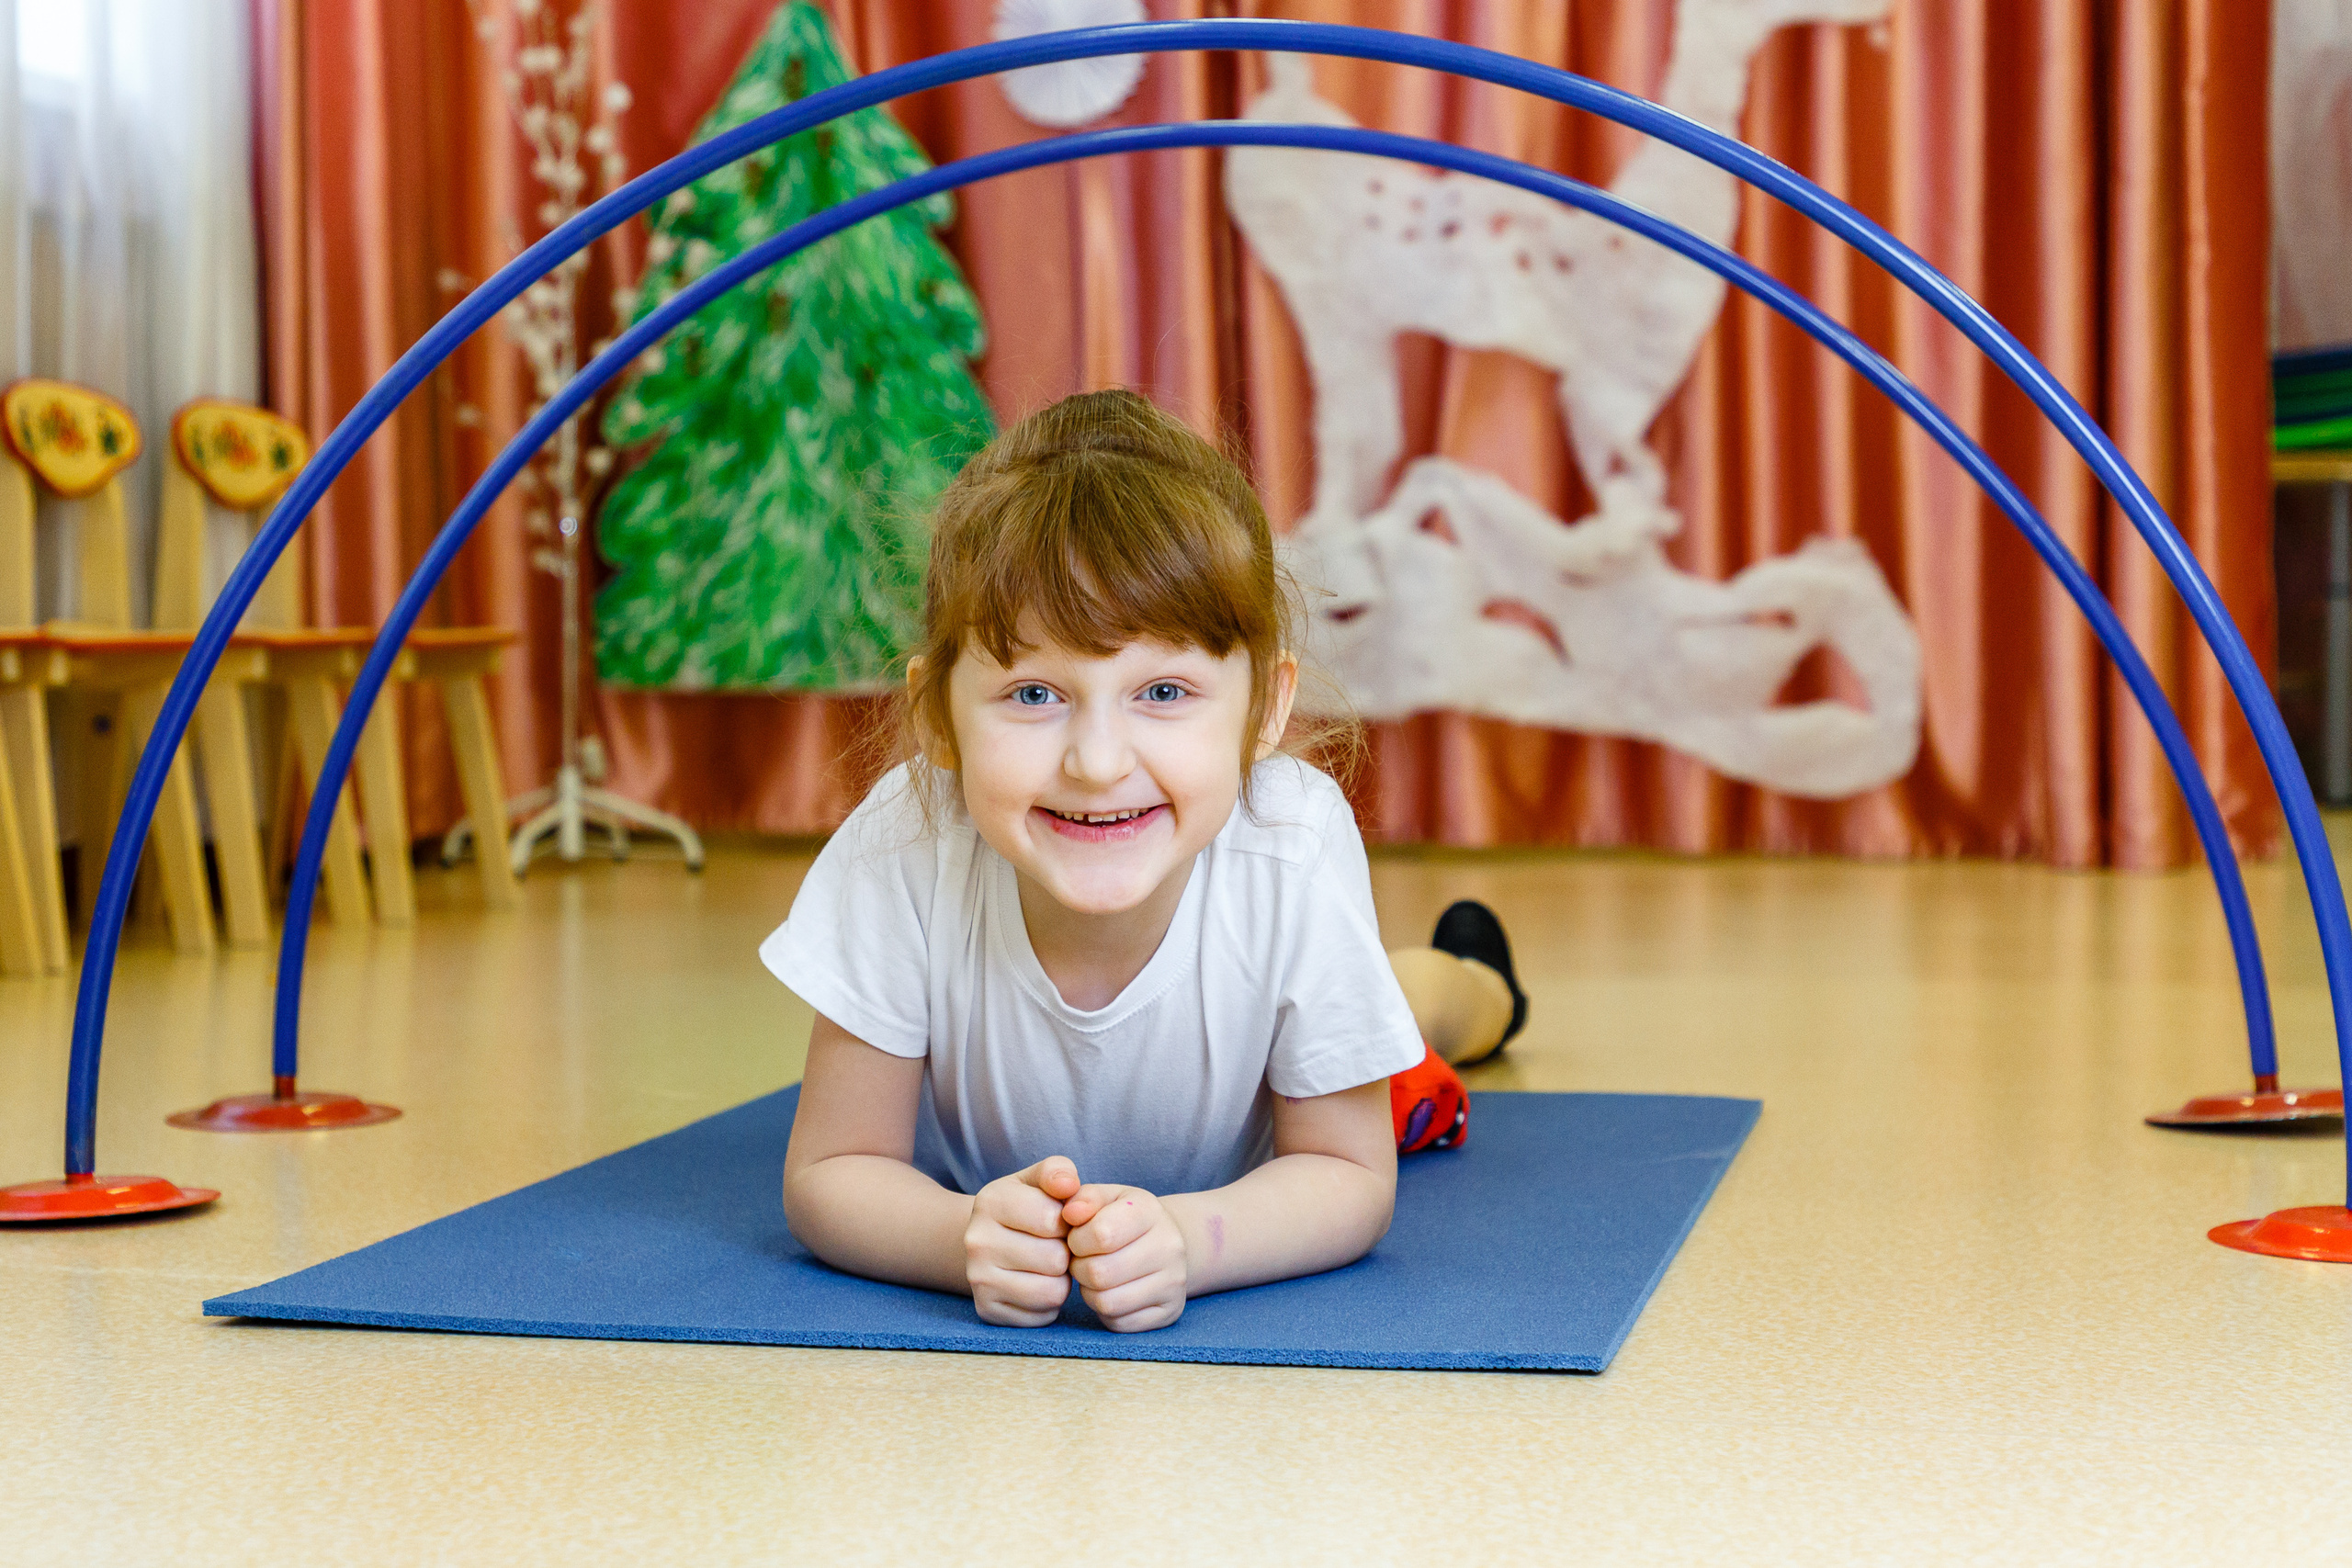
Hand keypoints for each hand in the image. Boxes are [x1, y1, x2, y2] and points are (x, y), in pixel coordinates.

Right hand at [965, 1156, 1078, 1326]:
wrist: (986, 1241)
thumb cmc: (1024, 1207)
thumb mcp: (1037, 1180)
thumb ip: (1058, 1172)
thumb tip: (1070, 1185)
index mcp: (990, 1201)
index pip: (1052, 1219)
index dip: (1066, 1221)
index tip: (1057, 1219)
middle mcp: (977, 1241)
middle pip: (1055, 1259)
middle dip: (1065, 1252)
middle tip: (1053, 1245)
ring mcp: (978, 1280)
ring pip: (1052, 1291)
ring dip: (1061, 1280)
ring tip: (1048, 1265)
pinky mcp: (988, 1310)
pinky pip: (1042, 1315)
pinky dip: (1048, 1303)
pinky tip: (1036, 1284)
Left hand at [1062, 1184, 1189, 1332]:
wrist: (1165, 1242)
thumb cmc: (1123, 1219)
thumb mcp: (1105, 1198)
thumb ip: (1083, 1199)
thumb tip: (1069, 1214)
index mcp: (1149, 1211)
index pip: (1100, 1234)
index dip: (1076, 1240)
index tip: (1077, 1238)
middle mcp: (1169, 1246)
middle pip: (1099, 1273)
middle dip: (1079, 1268)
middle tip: (1082, 1260)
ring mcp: (1174, 1282)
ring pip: (1106, 1302)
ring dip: (1089, 1292)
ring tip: (1094, 1276)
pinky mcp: (1169, 1311)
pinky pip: (1119, 1323)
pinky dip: (1105, 1312)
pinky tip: (1111, 1292)